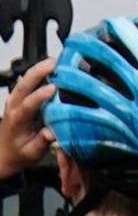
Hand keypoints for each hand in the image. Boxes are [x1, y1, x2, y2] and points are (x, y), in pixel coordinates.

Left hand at [0, 61, 47, 178]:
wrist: (3, 153)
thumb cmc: (19, 153)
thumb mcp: (32, 154)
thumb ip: (41, 143)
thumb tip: (52, 132)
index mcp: (17, 121)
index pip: (26, 105)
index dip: (39, 96)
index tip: (53, 89)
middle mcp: (13, 108)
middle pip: (22, 86)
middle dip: (38, 73)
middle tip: (55, 64)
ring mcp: (14, 101)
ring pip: (23, 81)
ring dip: (38, 70)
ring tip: (56, 61)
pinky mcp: (18, 98)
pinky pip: (26, 82)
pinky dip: (38, 73)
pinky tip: (51, 68)